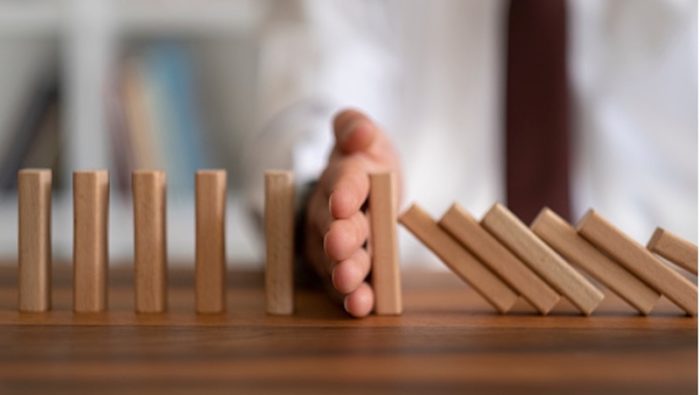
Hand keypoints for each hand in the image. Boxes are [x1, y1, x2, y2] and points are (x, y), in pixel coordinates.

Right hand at [303, 109, 401, 316]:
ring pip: (336, 258)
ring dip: (345, 272)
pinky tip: (360, 307)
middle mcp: (331, 211)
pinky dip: (352, 296)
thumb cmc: (366, 161)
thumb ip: (356, 128)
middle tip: (340, 249)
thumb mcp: (366, 136)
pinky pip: (344, 282)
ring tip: (351, 285)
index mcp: (343, 176)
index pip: (343, 181)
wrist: (365, 189)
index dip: (343, 192)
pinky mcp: (339, 267)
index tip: (342, 203)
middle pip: (334, 225)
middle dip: (338, 238)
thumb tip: (359, 132)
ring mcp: (332, 241)